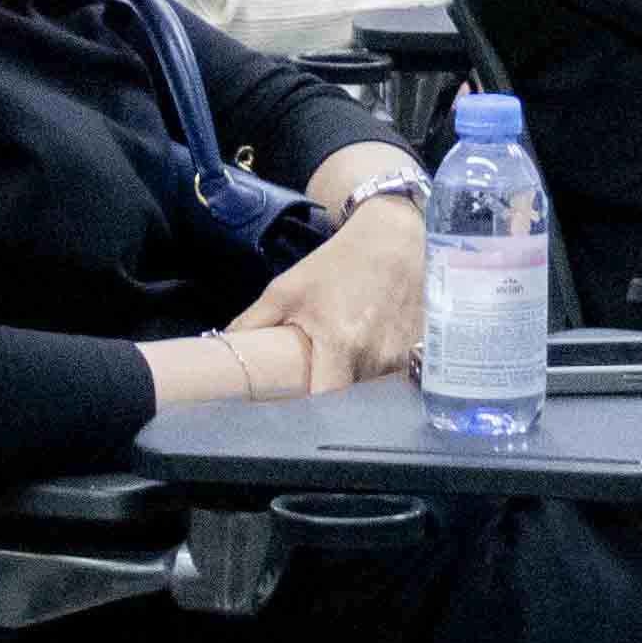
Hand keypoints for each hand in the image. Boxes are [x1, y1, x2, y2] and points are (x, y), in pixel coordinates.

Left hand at [232, 198, 424, 387]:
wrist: (393, 237)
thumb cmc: (339, 262)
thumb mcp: (288, 288)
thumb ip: (254, 321)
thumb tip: (223, 345)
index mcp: (342, 343)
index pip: (324, 399)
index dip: (309, 405)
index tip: (296, 394)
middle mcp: (377, 356)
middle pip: (348, 394)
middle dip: (331, 384)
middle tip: (317, 365)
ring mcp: (403, 354)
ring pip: (372, 384)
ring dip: (355, 373)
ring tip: (346, 345)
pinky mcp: (419, 350)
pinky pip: (394, 372)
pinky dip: (379, 363)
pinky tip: (372, 337)